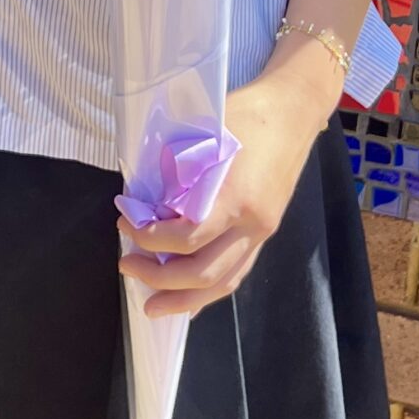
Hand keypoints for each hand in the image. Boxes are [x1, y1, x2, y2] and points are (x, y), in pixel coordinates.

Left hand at [115, 50, 336, 318]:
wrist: (293, 111)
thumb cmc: (246, 114)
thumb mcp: (206, 133)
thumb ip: (179, 170)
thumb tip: (144, 199)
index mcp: (236, 196)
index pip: (188, 237)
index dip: (150, 238)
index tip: (125, 223)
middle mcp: (253, 223)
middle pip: (204, 272)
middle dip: (160, 278)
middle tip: (127, 266)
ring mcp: (263, 231)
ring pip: (224, 282)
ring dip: (184, 299)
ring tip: (152, 307)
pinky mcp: (266, 232)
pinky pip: (237, 272)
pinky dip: (210, 290)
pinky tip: (189, 298)